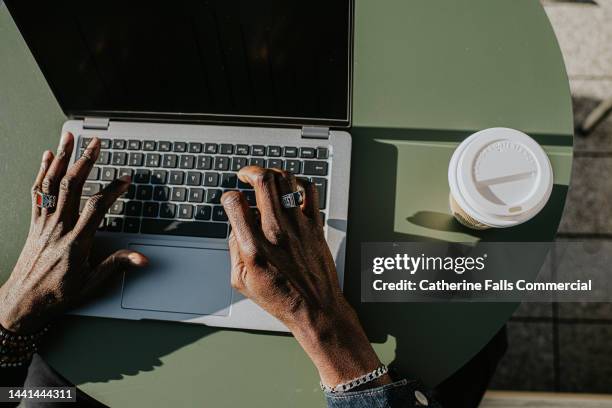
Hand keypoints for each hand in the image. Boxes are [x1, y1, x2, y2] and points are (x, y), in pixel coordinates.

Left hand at [0, 133, 147, 334]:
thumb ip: (117, 265)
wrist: (23, 301)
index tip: (126, 179)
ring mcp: (44, 223)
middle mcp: (58, 227)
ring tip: (69, 139)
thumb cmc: (57, 294)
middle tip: (96, 143)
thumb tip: (142, 259)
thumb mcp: (92, 283)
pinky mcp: (34, 223)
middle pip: (72, 186)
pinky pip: (37, 192)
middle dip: (85, 161)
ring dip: (61, 159)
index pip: (96, 208)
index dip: (112, 190)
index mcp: (76, 242)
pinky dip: (42, 172)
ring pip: (52, 184)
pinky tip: (47, 157)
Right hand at [221, 167, 389, 387]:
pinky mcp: (315, 225)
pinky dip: (299, 182)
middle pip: (263, 181)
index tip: (231, 200)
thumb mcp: (241, 281)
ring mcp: (298, 226)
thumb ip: (234, 249)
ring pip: (286, 180)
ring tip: (267, 179)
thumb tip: (236, 226)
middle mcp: (276, 231)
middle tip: (245, 175)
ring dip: (272, 173)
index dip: (228, 196)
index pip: (235, 203)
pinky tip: (291, 189)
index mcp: (253, 246)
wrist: (316, 308)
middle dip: (250, 171)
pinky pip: (310, 190)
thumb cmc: (280, 298)